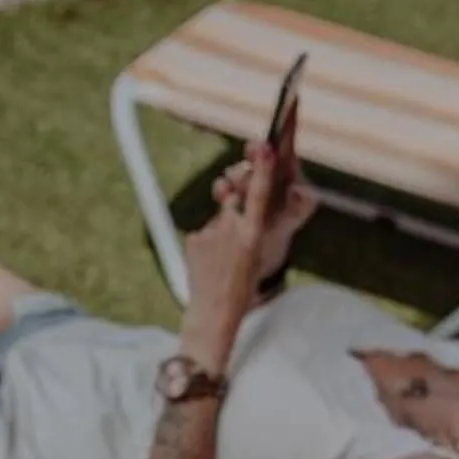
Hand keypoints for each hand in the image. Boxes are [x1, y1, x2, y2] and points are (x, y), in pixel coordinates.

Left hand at [185, 145, 303, 323]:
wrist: (213, 313)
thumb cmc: (240, 288)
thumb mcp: (256, 257)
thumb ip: (246, 228)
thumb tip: (234, 208)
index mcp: (252, 234)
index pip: (258, 195)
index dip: (262, 169)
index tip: (265, 146)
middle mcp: (231, 229)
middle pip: (233, 201)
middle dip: (234, 204)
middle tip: (234, 238)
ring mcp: (209, 233)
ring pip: (217, 220)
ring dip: (219, 233)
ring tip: (221, 261)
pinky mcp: (192, 239)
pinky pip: (202, 233)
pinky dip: (205, 245)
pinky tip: (207, 265)